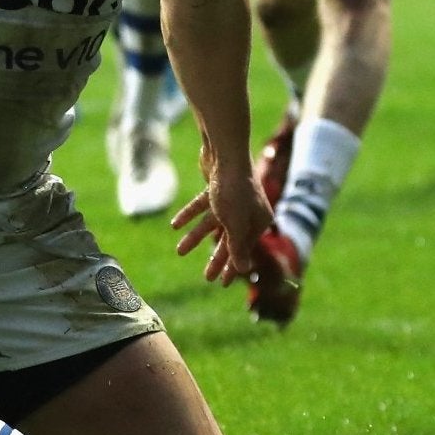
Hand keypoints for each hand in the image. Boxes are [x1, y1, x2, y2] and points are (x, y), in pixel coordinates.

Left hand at [171, 170, 272, 286]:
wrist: (225, 151)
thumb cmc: (233, 190)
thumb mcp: (234, 223)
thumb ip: (237, 247)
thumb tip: (244, 270)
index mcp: (258, 220)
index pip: (244, 249)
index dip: (232, 267)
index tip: (221, 283)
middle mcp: (248, 210)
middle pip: (229, 239)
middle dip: (217, 258)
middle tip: (206, 277)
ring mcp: (233, 199)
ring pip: (213, 223)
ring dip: (196, 236)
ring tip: (179, 250)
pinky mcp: (217, 187)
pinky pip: (203, 206)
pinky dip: (190, 214)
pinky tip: (175, 225)